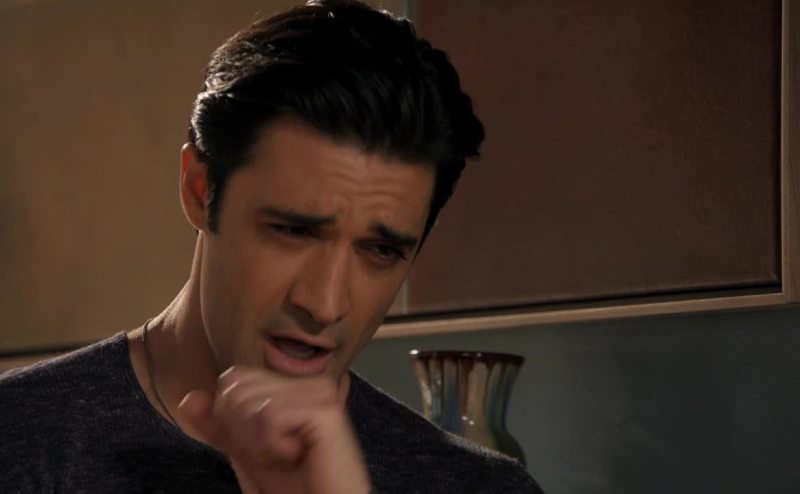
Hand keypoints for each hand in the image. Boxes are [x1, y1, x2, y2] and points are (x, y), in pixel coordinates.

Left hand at [176, 367, 370, 493]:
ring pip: (248, 400)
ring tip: (287, 455)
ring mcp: (320, 390)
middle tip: (276, 452)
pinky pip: (267, 415)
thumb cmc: (294, 488)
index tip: (263, 444)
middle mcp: (310, 381)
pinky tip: (297, 454)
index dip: (232, 418)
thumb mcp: (246, 454)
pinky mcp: (325, 407)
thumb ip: (218, 426)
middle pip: (237, 387)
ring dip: (258, 441)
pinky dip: (271, 444)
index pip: (234, 378)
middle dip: (243, 430)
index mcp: (295, 386)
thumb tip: (189, 398)